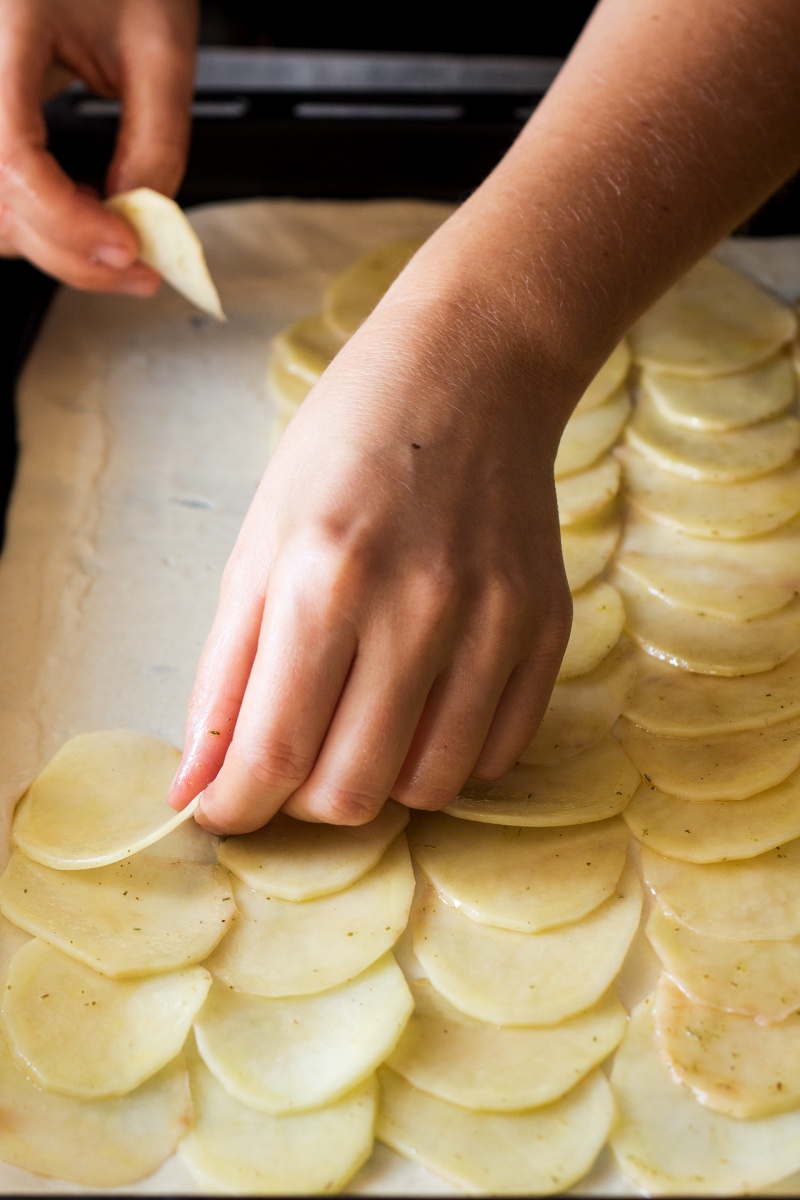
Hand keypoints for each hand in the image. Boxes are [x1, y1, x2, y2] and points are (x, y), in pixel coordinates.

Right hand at [0, 0, 196, 292]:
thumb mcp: (159, 42)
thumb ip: (156, 139)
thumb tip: (140, 223)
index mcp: (2, 24)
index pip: (11, 155)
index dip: (68, 219)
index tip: (128, 246)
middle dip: (69, 250)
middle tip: (138, 268)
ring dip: (51, 244)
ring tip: (115, 236)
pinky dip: (34, 220)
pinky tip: (80, 212)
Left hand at [168, 229, 576, 832]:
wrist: (471, 376)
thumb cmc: (345, 450)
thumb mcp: (260, 545)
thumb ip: (226, 675)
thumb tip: (194, 790)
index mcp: (323, 579)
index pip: (273, 753)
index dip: (235, 808)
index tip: (222, 812)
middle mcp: (417, 609)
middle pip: (352, 793)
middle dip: (301, 798)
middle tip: (294, 750)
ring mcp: (495, 622)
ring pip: (427, 789)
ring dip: (378, 779)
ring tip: (360, 720)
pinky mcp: (547, 629)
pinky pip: (495, 755)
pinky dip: (446, 754)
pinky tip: (423, 702)